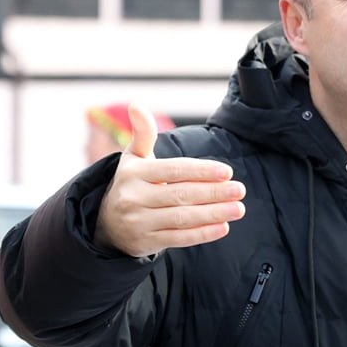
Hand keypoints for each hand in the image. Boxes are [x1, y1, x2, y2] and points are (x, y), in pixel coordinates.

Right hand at [94, 103, 246, 257]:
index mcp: (134, 173)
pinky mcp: (146, 243)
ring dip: (213, 214)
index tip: (227, 172)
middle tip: (239, 190)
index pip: (173, 170)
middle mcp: (134, 197)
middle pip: (181, 194)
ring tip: (238, 209)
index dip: (201, 171)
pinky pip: (178, 238)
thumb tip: (136, 104)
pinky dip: (202, 234)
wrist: (106, 224)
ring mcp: (139, 222)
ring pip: (182, 218)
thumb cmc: (130, 184)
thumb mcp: (133, 158)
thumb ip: (143, 133)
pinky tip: (222, 227)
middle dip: (213, 192)